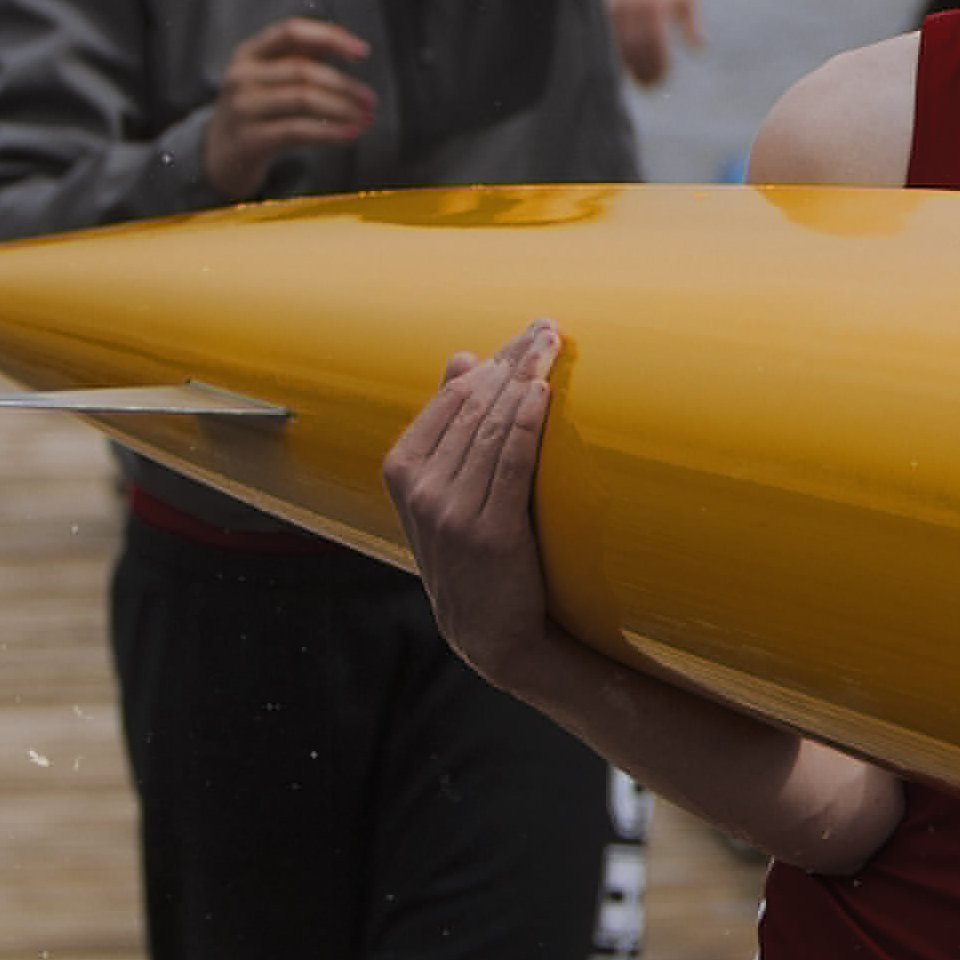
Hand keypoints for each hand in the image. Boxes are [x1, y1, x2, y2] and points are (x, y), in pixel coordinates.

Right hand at [203, 16, 375, 199]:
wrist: (218, 154)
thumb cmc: (257, 107)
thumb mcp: (270, 75)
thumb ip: (303, 54)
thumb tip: (347, 38)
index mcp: (249, 53)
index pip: (291, 32)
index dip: (328, 37)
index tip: (362, 52)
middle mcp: (241, 76)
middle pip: (304, 71)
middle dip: (345, 85)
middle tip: (370, 100)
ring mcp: (242, 108)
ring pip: (303, 100)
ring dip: (343, 109)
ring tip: (366, 119)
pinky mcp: (248, 139)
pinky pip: (297, 131)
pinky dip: (330, 132)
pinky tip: (350, 135)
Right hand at [381, 320, 568, 692]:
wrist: (490, 631)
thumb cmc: (473, 550)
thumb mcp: (444, 489)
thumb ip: (449, 425)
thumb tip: (461, 356)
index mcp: (403, 470)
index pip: (452, 397)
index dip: (495, 360)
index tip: (531, 333)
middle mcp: (421, 488)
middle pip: (475, 406)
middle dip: (516, 361)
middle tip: (551, 329)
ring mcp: (452, 512)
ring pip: (494, 428)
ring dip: (528, 380)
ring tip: (555, 346)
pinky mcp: (491, 533)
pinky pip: (512, 464)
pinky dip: (528, 424)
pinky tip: (545, 393)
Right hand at [610, 0, 705, 87]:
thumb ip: (693, 25)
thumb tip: (700, 51)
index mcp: (657, 5)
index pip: (655, 43)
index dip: (658, 64)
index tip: (663, 81)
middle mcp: (635, 7)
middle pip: (636, 47)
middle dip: (643, 70)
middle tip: (651, 89)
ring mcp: (619, 6)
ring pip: (620, 44)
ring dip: (629, 66)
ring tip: (639, 83)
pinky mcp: (609, 6)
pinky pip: (610, 35)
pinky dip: (616, 52)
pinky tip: (624, 67)